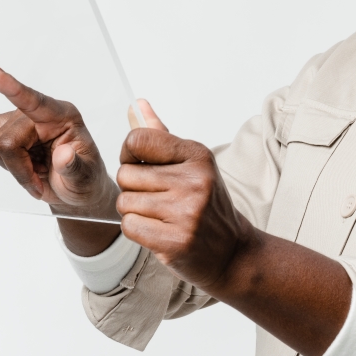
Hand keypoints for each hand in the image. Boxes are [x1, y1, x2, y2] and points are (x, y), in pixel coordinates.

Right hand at [0, 65, 117, 218]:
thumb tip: (64, 154)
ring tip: (35, 171)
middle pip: (7, 142)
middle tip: (41, 181)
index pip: (35, 101)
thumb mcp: (87, 178)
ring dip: (13, 169)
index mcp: (63, 116)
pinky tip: (18, 165)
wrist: (74, 187)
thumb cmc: (83, 177)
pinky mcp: (1, 130)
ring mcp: (17, 120)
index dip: (13, 88)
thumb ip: (75, 168)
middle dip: (20, 170)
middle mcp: (38, 113)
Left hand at [116, 124, 254, 291]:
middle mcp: (194, 181)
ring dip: (134, 211)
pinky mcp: (175, 241)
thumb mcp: (190, 164)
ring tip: (159, 215)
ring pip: (124, 202)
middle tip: (156, 197)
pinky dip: (137, 230)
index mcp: (197, 155)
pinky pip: (129, 226)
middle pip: (125, 174)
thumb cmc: (206, 203)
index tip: (141, 165)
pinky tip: (159, 231)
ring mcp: (186, 212)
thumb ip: (159, 135)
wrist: (231, 251)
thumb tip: (137, 104)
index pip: (138, 140)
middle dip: (132, 187)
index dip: (129, 154)